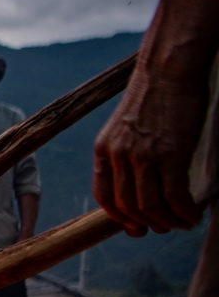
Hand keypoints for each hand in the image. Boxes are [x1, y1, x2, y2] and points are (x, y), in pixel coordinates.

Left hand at [93, 70, 206, 235]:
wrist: (168, 69)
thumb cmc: (153, 96)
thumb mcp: (124, 127)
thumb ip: (123, 152)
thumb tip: (134, 178)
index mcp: (103, 150)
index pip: (104, 196)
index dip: (119, 217)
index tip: (134, 226)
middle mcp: (118, 156)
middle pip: (128, 206)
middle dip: (147, 223)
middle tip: (164, 227)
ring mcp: (142, 156)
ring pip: (151, 207)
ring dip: (168, 222)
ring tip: (182, 223)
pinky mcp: (170, 154)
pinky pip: (175, 197)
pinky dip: (185, 212)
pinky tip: (194, 214)